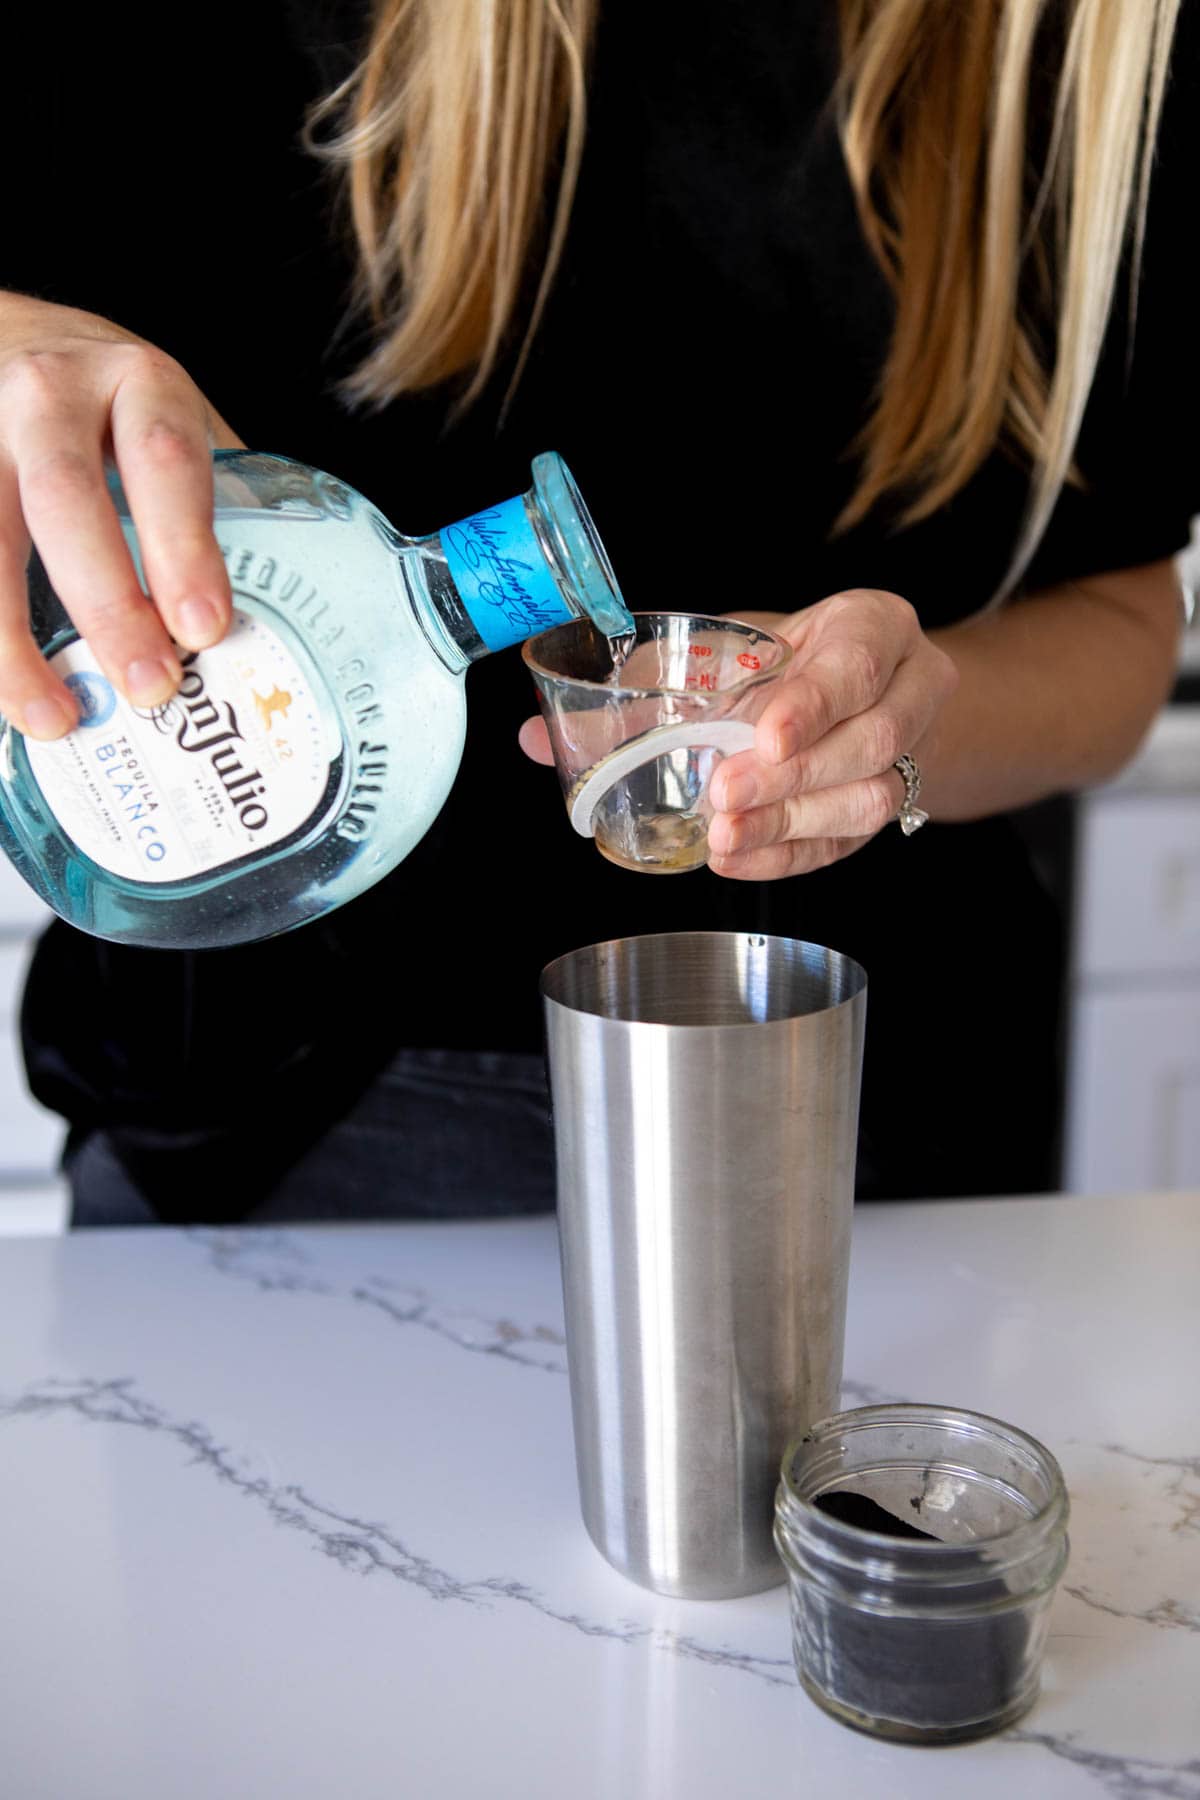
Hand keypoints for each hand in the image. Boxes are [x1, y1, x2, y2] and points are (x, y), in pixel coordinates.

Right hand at [0, 293, 242, 739]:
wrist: (16, 340)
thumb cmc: (118, 412)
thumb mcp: (174, 429)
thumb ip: (217, 505)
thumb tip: (284, 629)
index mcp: (140, 385)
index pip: (163, 460)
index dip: (182, 546)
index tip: (204, 628)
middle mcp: (50, 393)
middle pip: (67, 498)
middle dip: (107, 600)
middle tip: (147, 687)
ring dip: (12, 637)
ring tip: (53, 717)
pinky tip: (9, 691)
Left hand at [705, 590, 957, 879]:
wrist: (862, 692)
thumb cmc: (799, 656)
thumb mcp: (759, 635)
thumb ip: (707, 661)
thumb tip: (626, 695)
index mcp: (879, 625)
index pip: (859, 665)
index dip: (813, 707)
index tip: (768, 740)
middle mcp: (915, 687)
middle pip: (874, 741)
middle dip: (794, 776)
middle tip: (726, 791)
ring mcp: (914, 752)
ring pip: (871, 800)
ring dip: (789, 822)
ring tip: (726, 833)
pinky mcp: (893, 808)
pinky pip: (847, 842)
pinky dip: (785, 855)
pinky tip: (737, 857)